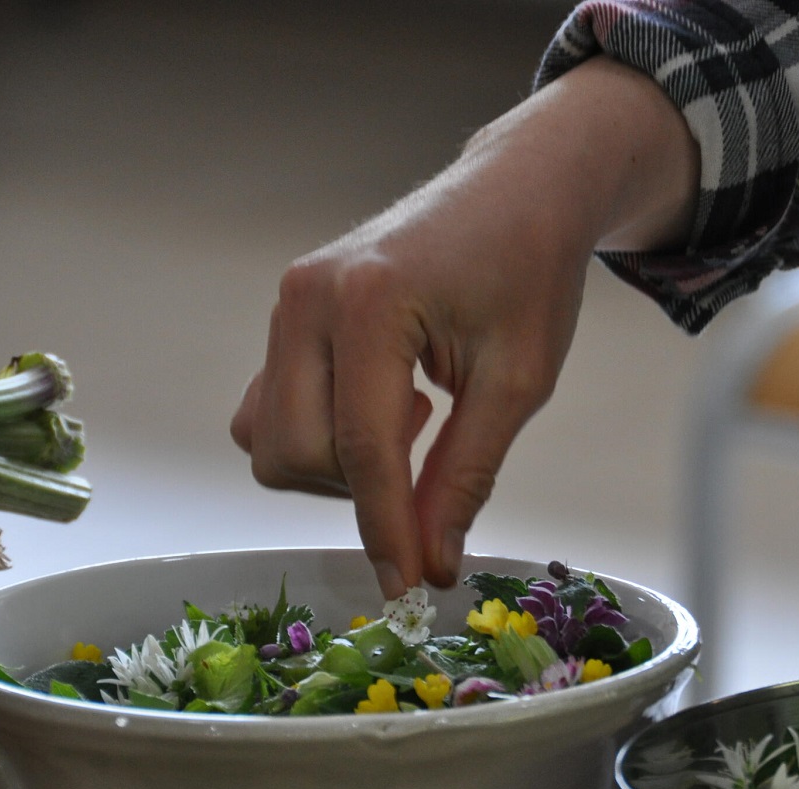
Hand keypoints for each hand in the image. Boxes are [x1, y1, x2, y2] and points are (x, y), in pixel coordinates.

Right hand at [230, 57, 697, 595]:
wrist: (517, 192)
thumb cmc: (529, 272)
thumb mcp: (518, 381)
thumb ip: (466, 475)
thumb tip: (431, 561)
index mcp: (370, 303)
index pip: (361, 448)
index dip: (386, 529)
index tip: (410, 587)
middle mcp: (308, 299)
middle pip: (294, 452)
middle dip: (361, 491)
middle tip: (432, 449)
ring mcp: (289, 304)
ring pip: (268, 437)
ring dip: (335, 465)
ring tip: (411, 417)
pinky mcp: (288, 316)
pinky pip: (268, 408)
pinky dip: (319, 435)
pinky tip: (381, 404)